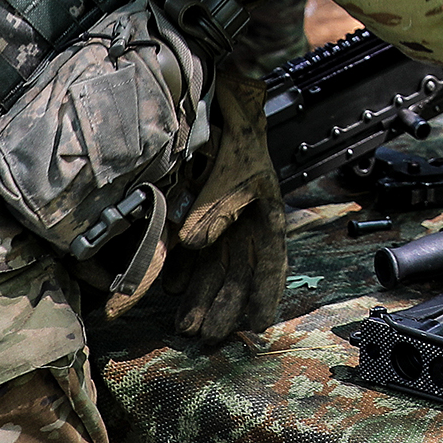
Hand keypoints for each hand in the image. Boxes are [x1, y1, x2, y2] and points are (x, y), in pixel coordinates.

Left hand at [172, 71, 287, 339]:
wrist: (222, 106)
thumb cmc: (240, 137)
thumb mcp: (234, 172)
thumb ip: (214, 209)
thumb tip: (192, 243)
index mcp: (267, 219)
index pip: (270, 266)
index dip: (266, 298)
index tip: (260, 327)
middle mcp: (246, 228)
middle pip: (237, 275)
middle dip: (224, 308)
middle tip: (208, 335)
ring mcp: (223, 225)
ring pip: (214, 269)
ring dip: (202, 296)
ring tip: (186, 323)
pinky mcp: (200, 218)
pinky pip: (193, 253)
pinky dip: (184, 272)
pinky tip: (172, 288)